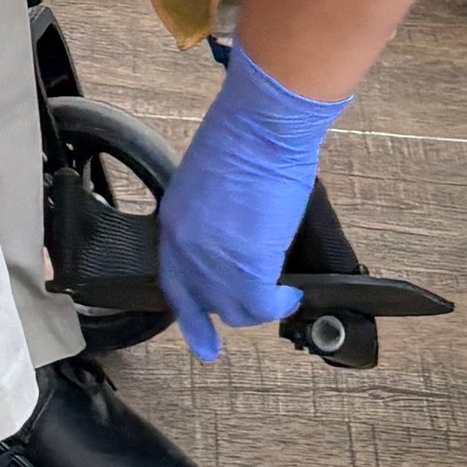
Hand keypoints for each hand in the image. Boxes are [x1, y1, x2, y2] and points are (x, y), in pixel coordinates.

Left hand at [157, 42, 348, 360]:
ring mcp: (214, 262)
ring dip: (261, 308)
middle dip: (227, 315)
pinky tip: (293, 293)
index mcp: (174, 223)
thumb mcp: (207, 182)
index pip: (174, 281)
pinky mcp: (247, 268)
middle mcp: (186, 250)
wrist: (259, 129)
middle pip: (205, 303)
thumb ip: (210, 217)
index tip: (198, 337)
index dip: (188, 313)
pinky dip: (282, 303)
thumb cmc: (241, 138)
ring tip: (281, 295)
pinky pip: (265, 305)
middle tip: (237, 328)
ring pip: (237, 311)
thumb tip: (231, 233)